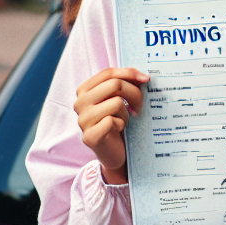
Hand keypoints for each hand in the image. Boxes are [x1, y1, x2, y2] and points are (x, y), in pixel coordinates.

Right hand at [73, 67, 149, 183]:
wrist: (115, 151)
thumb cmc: (118, 121)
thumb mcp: (120, 98)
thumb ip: (126, 83)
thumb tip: (143, 77)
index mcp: (84, 90)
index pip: (108, 73)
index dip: (129, 73)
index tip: (145, 79)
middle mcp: (80, 103)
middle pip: (115, 85)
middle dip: (134, 94)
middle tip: (139, 106)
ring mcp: (82, 120)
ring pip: (117, 102)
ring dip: (127, 113)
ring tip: (123, 120)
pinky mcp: (89, 136)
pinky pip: (113, 121)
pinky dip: (121, 124)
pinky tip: (117, 130)